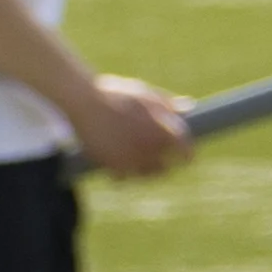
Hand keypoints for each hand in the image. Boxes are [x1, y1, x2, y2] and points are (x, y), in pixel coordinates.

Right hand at [70, 75, 196, 179]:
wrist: (83, 101)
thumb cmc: (115, 94)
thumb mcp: (144, 93)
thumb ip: (167, 103)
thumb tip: (188, 107)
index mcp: (160, 130)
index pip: (185, 150)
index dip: (189, 154)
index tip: (189, 156)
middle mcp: (148, 149)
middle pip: (166, 168)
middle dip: (167, 164)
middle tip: (164, 159)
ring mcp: (129, 160)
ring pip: (146, 176)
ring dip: (148, 171)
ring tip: (144, 162)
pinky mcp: (110, 166)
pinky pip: (123, 178)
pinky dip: (125, 174)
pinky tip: (124, 164)